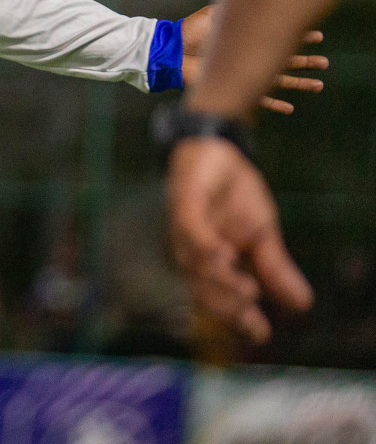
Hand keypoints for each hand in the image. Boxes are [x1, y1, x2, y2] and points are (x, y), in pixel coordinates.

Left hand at [167, 137, 311, 342]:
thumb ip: (274, 267)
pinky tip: (223, 255)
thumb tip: (302, 304)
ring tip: (247, 291)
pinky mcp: (183, 203)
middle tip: (254, 318)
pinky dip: (204, 244)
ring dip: (219, 279)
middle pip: (203, 288)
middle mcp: (192, 252)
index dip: (239, 318)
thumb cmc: (234, 195)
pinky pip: (189, 228)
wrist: (218, 151)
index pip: (221, 297)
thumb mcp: (263, 233)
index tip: (262, 335)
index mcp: (212, 263)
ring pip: (194, 263)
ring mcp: (184, 229)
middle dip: (228, 306)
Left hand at [180, 4, 326, 112]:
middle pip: (284, 61)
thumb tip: (255, 5)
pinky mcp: (233, 86)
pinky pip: (258, 99)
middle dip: (306, 62)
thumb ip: (233, 11)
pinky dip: (274, 104)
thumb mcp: (214, 15)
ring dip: (298, 84)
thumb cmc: (190, 32)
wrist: (172, 51)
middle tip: (325, 63)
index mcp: (246, 38)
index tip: (318, 36)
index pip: (278, 37)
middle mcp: (248, 56)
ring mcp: (242, 73)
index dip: (298, 37)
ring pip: (278, 81)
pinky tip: (290, 108)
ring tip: (319, 86)